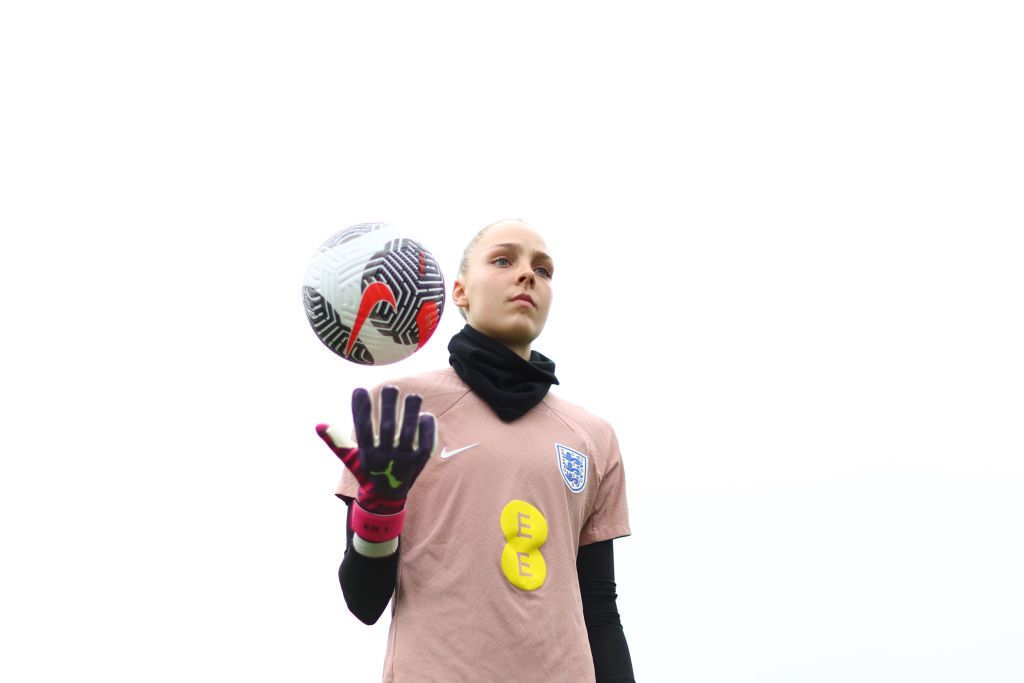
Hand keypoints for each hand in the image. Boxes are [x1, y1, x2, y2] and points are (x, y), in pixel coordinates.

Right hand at [317, 386, 436, 515]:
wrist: (386, 498)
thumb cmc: (367, 471)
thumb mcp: (350, 458)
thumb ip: (336, 441)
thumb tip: (318, 425)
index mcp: (368, 454)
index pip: (363, 428)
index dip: (360, 408)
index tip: (359, 389)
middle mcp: (386, 457)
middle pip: (389, 428)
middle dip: (389, 406)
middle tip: (389, 387)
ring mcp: (404, 460)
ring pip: (410, 433)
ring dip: (410, 413)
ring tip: (412, 396)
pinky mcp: (420, 462)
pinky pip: (426, 443)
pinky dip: (426, 429)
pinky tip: (424, 414)